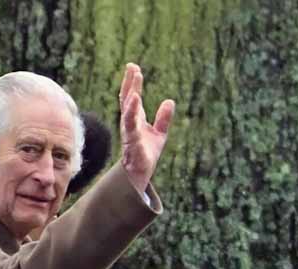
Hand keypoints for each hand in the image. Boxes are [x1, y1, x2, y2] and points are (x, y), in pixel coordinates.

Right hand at [118, 63, 175, 194]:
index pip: (131, 97)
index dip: (133, 82)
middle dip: (129, 82)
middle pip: (127, 98)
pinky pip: (131, 123)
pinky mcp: (132, 140)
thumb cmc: (147, 154)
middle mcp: (129, 122)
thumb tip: (169, 101)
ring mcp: (129, 131)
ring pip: (128, 108)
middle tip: (132, 66)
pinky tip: (134, 98)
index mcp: (135, 119)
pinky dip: (131, 111)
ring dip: (131, 92)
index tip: (133, 67)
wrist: (142, 173)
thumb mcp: (160, 133)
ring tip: (135, 77)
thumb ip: (163, 118)